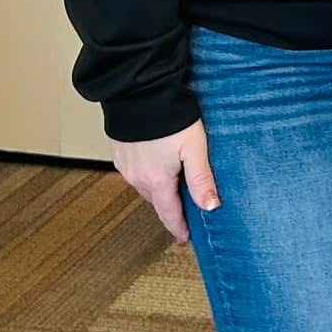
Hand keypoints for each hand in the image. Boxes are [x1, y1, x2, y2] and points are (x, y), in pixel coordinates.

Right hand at [112, 121, 218, 244]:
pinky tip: (158, 164)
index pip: (169, 214)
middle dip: (171, 208)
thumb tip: (211, 207)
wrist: (140, 93)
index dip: (179, 228)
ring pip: (146, 186)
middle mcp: (137, 177)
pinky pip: (136, 172)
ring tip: (175, 187)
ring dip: (160, 190)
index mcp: (157, 181)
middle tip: (186, 212)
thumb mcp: (195, 147)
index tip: (185, 238)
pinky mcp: (120, 153)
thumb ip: (201, 178)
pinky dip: (148, 174)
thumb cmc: (170, 117)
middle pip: (158, 201)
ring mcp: (126, 166)